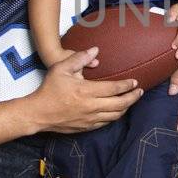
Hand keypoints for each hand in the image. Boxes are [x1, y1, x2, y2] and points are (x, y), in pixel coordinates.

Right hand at [27, 49, 142, 132]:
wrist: (38, 113)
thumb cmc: (49, 89)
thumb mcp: (61, 68)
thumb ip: (79, 58)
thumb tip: (95, 50)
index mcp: (86, 91)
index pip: (113, 89)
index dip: (127, 85)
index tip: (135, 82)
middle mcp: (90, 106)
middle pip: (120, 104)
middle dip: (132, 98)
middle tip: (139, 92)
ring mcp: (89, 119)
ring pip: (115, 116)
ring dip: (125, 108)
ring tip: (131, 100)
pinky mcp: (86, 127)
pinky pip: (105, 123)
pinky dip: (114, 116)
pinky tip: (116, 111)